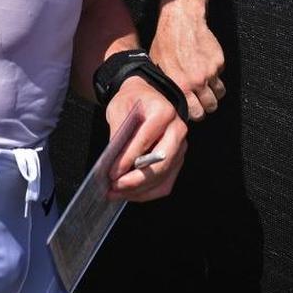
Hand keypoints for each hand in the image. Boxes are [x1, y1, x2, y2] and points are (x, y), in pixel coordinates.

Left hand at [104, 75, 187, 201]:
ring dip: (140, 190)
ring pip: (163, 176)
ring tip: (117, 193)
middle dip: (137, 179)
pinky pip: (166, 183)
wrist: (147, 98)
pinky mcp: (177, 160)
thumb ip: (118, 131)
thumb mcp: (119, 107)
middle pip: (161, 162)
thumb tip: (112, 159)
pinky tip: (130, 193)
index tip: (113, 172)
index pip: (146, 138)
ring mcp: (180, 147)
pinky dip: (148, 193)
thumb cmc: (133, 102)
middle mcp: (177, 129)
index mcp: (163, 111)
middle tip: (115, 186)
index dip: (129, 158)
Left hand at [149, 8, 224, 119]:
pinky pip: (220, 75)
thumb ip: (167, 87)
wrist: (181, 21)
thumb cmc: (166, 43)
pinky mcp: (219, 62)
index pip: (195, 113)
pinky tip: (206, 65)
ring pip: (219, 93)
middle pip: (211, 106)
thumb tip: (170, 102)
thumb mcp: (158, 67)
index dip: (196, 113)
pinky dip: (216, 73)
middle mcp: (196, 81)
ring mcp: (210, 72)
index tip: (195, 109)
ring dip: (214, 92)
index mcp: (180, 86)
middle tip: (203, 99)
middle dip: (207, 105)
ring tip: (207, 85)